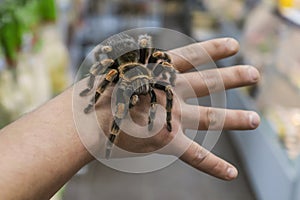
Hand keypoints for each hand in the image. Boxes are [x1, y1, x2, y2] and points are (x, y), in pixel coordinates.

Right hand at [73, 38, 259, 180]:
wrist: (84, 118)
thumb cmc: (95, 94)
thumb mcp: (116, 71)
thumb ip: (133, 71)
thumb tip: (139, 70)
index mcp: (157, 71)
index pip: (194, 56)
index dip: (214, 49)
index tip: (233, 45)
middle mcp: (170, 91)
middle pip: (210, 83)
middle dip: (234, 77)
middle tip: (255, 74)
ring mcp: (172, 116)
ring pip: (211, 118)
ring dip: (236, 119)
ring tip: (255, 120)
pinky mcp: (168, 141)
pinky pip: (196, 156)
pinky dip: (214, 166)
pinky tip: (231, 173)